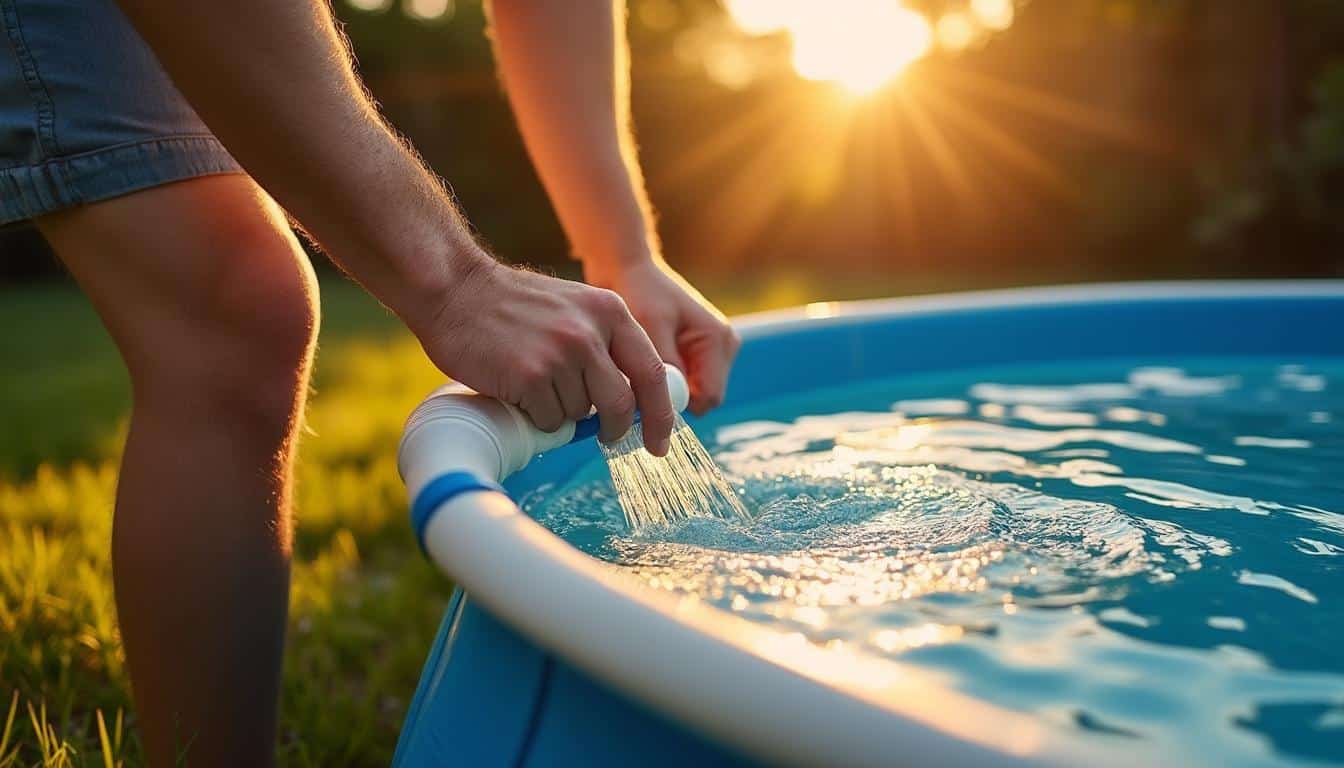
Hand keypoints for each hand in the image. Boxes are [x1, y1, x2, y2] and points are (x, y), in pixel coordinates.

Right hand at [408, 259, 674, 454]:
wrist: (456, 290)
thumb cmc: (512, 305)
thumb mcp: (574, 307)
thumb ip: (604, 344)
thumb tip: (630, 401)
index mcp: (610, 312)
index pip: (652, 372)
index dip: (661, 414)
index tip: (661, 442)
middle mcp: (590, 333)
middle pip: (621, 404)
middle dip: (616, 429)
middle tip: (608, 438)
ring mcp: (561, 355)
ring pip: (580, 415)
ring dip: (562, 412)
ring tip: (536, 383)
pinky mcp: (530, 377)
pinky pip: (549, 421)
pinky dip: (537, 417)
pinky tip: (518, 389)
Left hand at [585, 259, 739, 414]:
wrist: (630, 271)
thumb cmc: (640, 291)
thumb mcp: (650, 326)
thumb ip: (665, 364)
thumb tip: (670, 402)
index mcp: (718, 338)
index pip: (709, 397)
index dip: (678, 404)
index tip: (644, 395)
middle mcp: (723, 346)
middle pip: (703, 398)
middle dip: (673, 395)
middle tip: (638, 377)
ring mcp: (713, 350)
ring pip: (694, 394)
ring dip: (668, 387)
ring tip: (642, 364)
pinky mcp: (700, 353)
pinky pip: (686, 383)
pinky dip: (666, 380)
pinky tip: (647, 361)